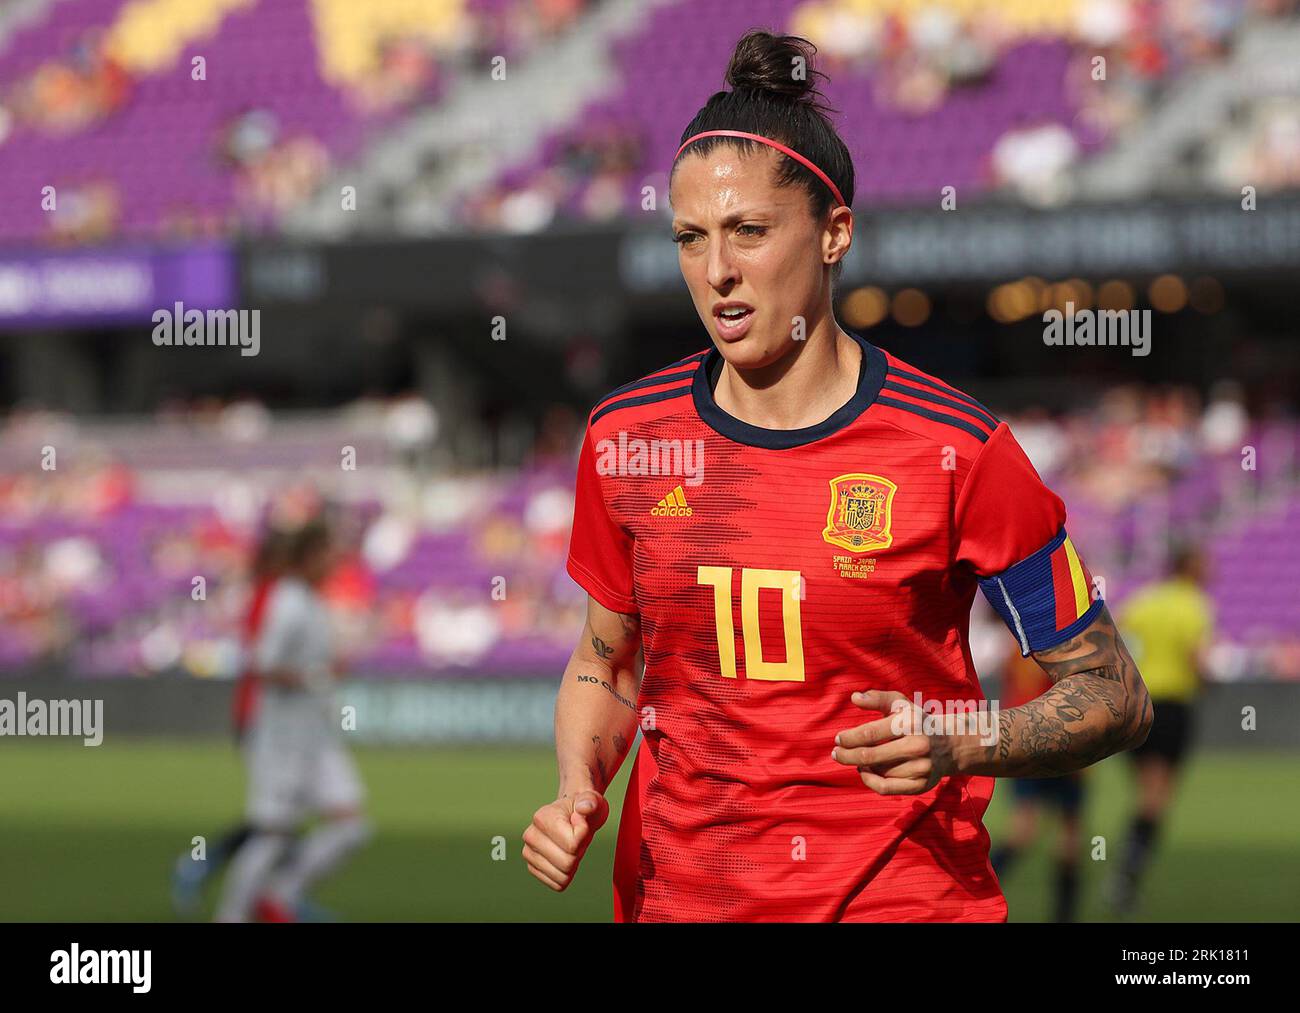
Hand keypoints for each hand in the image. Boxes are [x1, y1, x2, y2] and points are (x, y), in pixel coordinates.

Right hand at [522, 789, 608, 891]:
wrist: (573, 816)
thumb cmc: (584, 808)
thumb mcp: (593, 801)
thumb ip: (591, 802)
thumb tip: (584, 807)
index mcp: (542, 817)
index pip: (572, 844)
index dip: (584, 836)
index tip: (581, 823)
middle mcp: (530, 836)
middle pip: (567, 863)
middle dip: (579, 853)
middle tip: (578, 838)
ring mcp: (529, 853)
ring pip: (562, 876)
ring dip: (574, 865)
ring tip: (571, 846)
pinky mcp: (532, 867)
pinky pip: (557, 884)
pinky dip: (567, 875)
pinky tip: (565, 857)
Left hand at [831, 689, 956, 794]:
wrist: (949, 746)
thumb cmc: (916, 722)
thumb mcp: (900, 704)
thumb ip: (877, 698)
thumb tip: (854, 698)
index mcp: (910, 723)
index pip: (869, 733)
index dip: (848, 738)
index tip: (838, 739)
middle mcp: (917, 745)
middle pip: (869, 755)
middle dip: (846, 755)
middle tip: (836, 753)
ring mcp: (920, 768)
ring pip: (876, 771)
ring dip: (861, 766)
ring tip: (856, 759)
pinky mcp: (920, 785)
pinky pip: (885, 788)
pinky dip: (869, 781)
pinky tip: (864, 772)